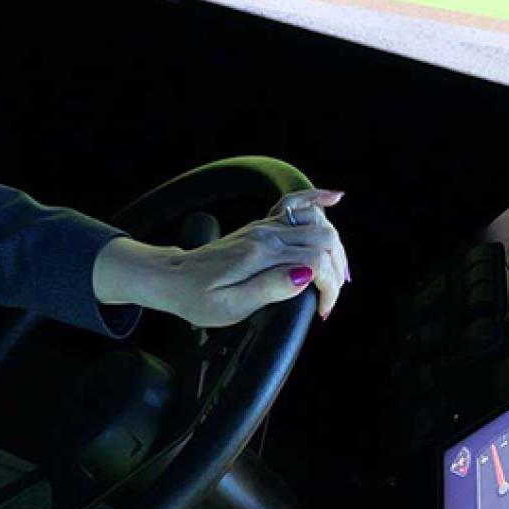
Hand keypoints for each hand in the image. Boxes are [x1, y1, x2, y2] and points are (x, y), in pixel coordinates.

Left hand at [99, 188, 347, 326]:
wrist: (171, 278)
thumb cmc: (196, 298)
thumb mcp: (229, 307)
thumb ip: (269, 289)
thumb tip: (305, 276)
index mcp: (260, 256)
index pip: (315, 262)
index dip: (329, 287)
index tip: (323, 310)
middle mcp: (265, 235)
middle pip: (323, 239)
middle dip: (337, 270)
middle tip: (329, 298)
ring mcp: (264, 227)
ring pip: (316, 223)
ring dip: (335, 246)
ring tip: (336, 275)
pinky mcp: (261, 226)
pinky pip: (294, 204)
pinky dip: (317, 199)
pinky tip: (334, 198)